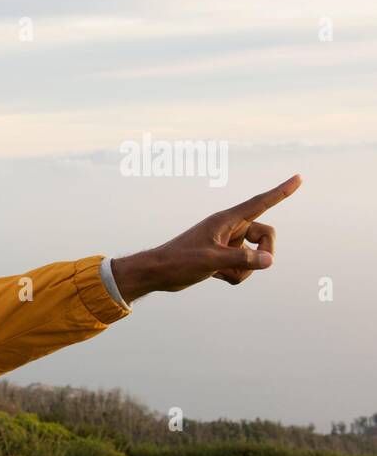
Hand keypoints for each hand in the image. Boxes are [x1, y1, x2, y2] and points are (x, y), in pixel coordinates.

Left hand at [111, 175, 302, 303]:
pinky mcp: (222, 256)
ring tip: (221, 273)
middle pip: (265, 235)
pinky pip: (243, 267)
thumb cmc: (179, 262)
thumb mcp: (211, 261)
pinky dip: (235, 275)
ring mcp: (227, 242)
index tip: (298, 178)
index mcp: (226, 220)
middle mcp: (229, 228)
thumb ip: (242, 260)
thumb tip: (270, 261)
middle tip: (250, 265)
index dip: (281, 191)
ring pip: (254, 256)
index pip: (260, 202)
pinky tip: (215, 276)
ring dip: (244, 270)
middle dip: (263, 253)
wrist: (157, 273)